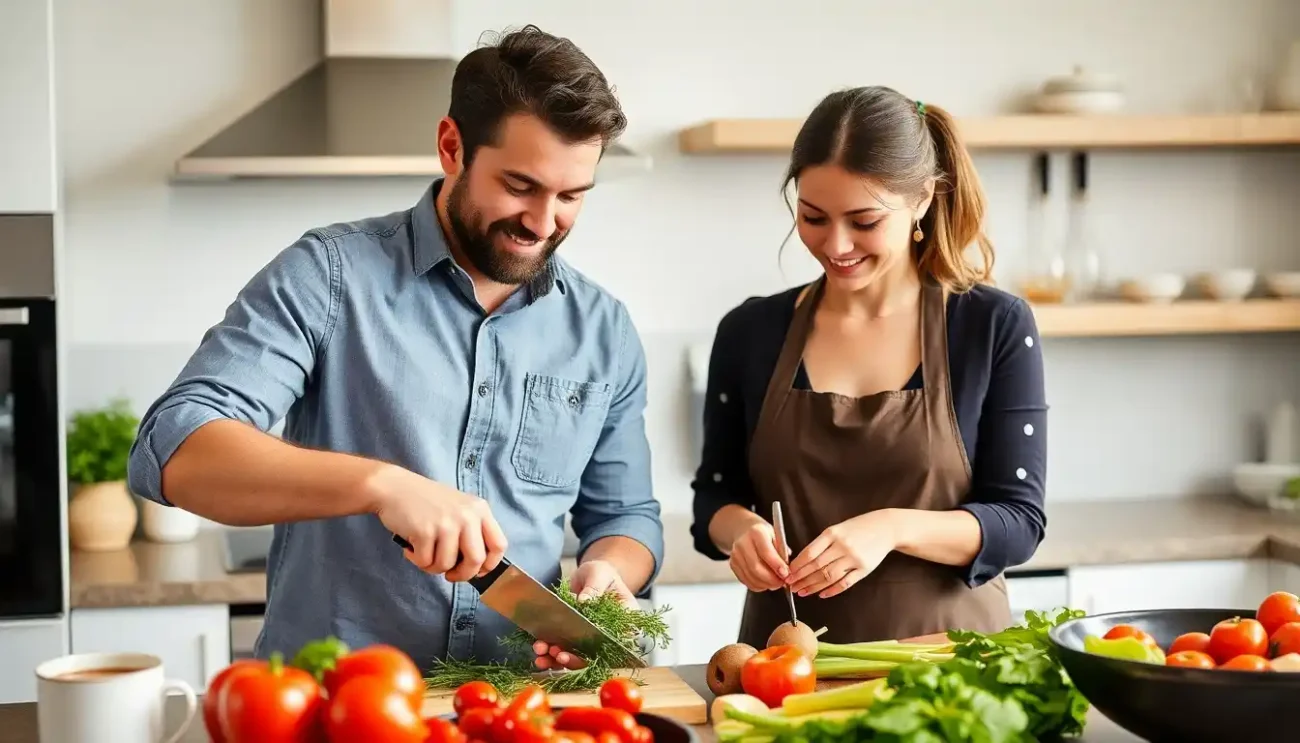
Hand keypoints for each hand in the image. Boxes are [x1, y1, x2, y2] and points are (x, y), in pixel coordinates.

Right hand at [370, 464, 507, 581]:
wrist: (394, 487)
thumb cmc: (426, 502)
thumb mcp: (459, 509)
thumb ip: (472, 531)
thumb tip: (478, 567)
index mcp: (480, 509)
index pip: (499, 545)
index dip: (489, 565)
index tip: (477, 572)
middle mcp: (467, 515)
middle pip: (476, 560)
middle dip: (462, 575)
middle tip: (449, 575)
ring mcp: (447, 523)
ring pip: (447, 564)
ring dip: (433, 566)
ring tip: (424, 552)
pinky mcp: (425, 531)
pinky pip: (426, 562)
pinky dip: (417, 560)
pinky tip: (411, 548)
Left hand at [533, 560, 637, 670]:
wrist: (590, 576)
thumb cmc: (601, 573)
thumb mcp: (600, 574)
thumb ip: (595, 587)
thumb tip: (585, 601)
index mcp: (625, 622)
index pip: (618, 643)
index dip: (602, 651)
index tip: (585, 652)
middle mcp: (609, 636)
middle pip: (596, 656)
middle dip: (575, 660)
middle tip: (559, 655)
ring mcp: (591, 640)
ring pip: (578, 658)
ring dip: (559, 660)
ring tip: (543, 653)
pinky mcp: (575, 640)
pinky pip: (565, 651)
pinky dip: (551, 654)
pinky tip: (539, 651)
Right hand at [728, 520, 788, 591]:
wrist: (744, 530)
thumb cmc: (764, 534)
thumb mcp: (776, 536)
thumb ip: (782, 553)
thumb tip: (787, 572)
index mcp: (756, 532)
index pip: (766, 552)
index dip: (777, 566)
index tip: (786, 574)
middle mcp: (742, 543)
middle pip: (756, 568)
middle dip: (772, 579)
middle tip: (782, 582)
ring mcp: (735, 555)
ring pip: (751, 577)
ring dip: (766, 584)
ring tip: (776, 583)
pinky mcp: (732, 565)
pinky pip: (746, 581)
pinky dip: (758, 586)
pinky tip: (766, 582)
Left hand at [786, 510, 898, 598]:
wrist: (886, 528)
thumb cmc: (858, 528)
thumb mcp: (837, 528)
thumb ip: (822, 543)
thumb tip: (801, 561)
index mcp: (832, 534)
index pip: (809, 553)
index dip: (796, 566)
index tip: (787, 573)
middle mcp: (842, 546)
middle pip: (816, 566)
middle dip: (801, 578)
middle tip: (790, 586)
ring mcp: (854, 558)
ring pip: (829, 576)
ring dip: (813, 586)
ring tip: (802, 592)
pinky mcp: (864, 569)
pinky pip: (845, 583)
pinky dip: (832, 590)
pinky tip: (822, 594)